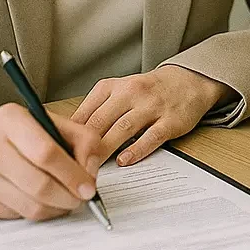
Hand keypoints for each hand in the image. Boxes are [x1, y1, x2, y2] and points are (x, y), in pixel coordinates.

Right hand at [0, 104, 103, 220]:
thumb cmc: (27, 134)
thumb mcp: (58, 124)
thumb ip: (84, 140)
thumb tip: (89, 171)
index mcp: (10, 118)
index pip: (46, 153)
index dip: (73, 174)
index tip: (89, 187)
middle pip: (39, 184)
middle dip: (68, 196)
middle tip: (82, 198)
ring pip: (30, 206)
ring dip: (57, 208)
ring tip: (67, 200)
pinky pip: (18, 216)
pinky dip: (39, 213)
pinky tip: (45, 201)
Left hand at [71, 65, 232, 165]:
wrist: (187, 81)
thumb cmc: (148, 91)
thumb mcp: (118, 91)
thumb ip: (96, 111)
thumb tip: (69, 139)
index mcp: (113, 87)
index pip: (85, 112)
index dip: (70, 136)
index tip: (61, 153)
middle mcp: (131, 93)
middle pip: (100, 122)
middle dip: (83, 147)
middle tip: (71, 167)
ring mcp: (152, 106)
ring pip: (123, 130)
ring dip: (105, 151)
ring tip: (92, 169)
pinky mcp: (170, 120)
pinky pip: (151, 137)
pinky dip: (136, 150)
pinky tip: (124, 161)